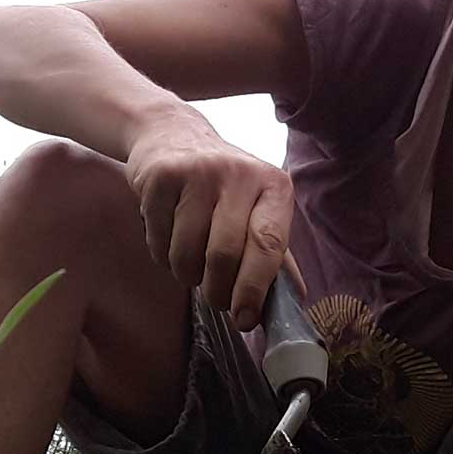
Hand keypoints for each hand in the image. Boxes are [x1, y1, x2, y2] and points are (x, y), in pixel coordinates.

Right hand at [125, 113, 293, 330]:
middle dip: (217, 291)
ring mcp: (198, 173)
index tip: (246, 318)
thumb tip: (294, 299)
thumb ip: (274, 253)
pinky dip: (162, 254)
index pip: (269, 244)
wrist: (171, 135)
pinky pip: (158, 242)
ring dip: (186, 273)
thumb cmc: (222, 185)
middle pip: (223, 255)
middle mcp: (239, 174)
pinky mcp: (161, 178)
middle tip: (216, 299)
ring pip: (187, 253)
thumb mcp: (256, 209)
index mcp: (273, 186)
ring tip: (190, 259)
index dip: (256, 287)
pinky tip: (168, 234)